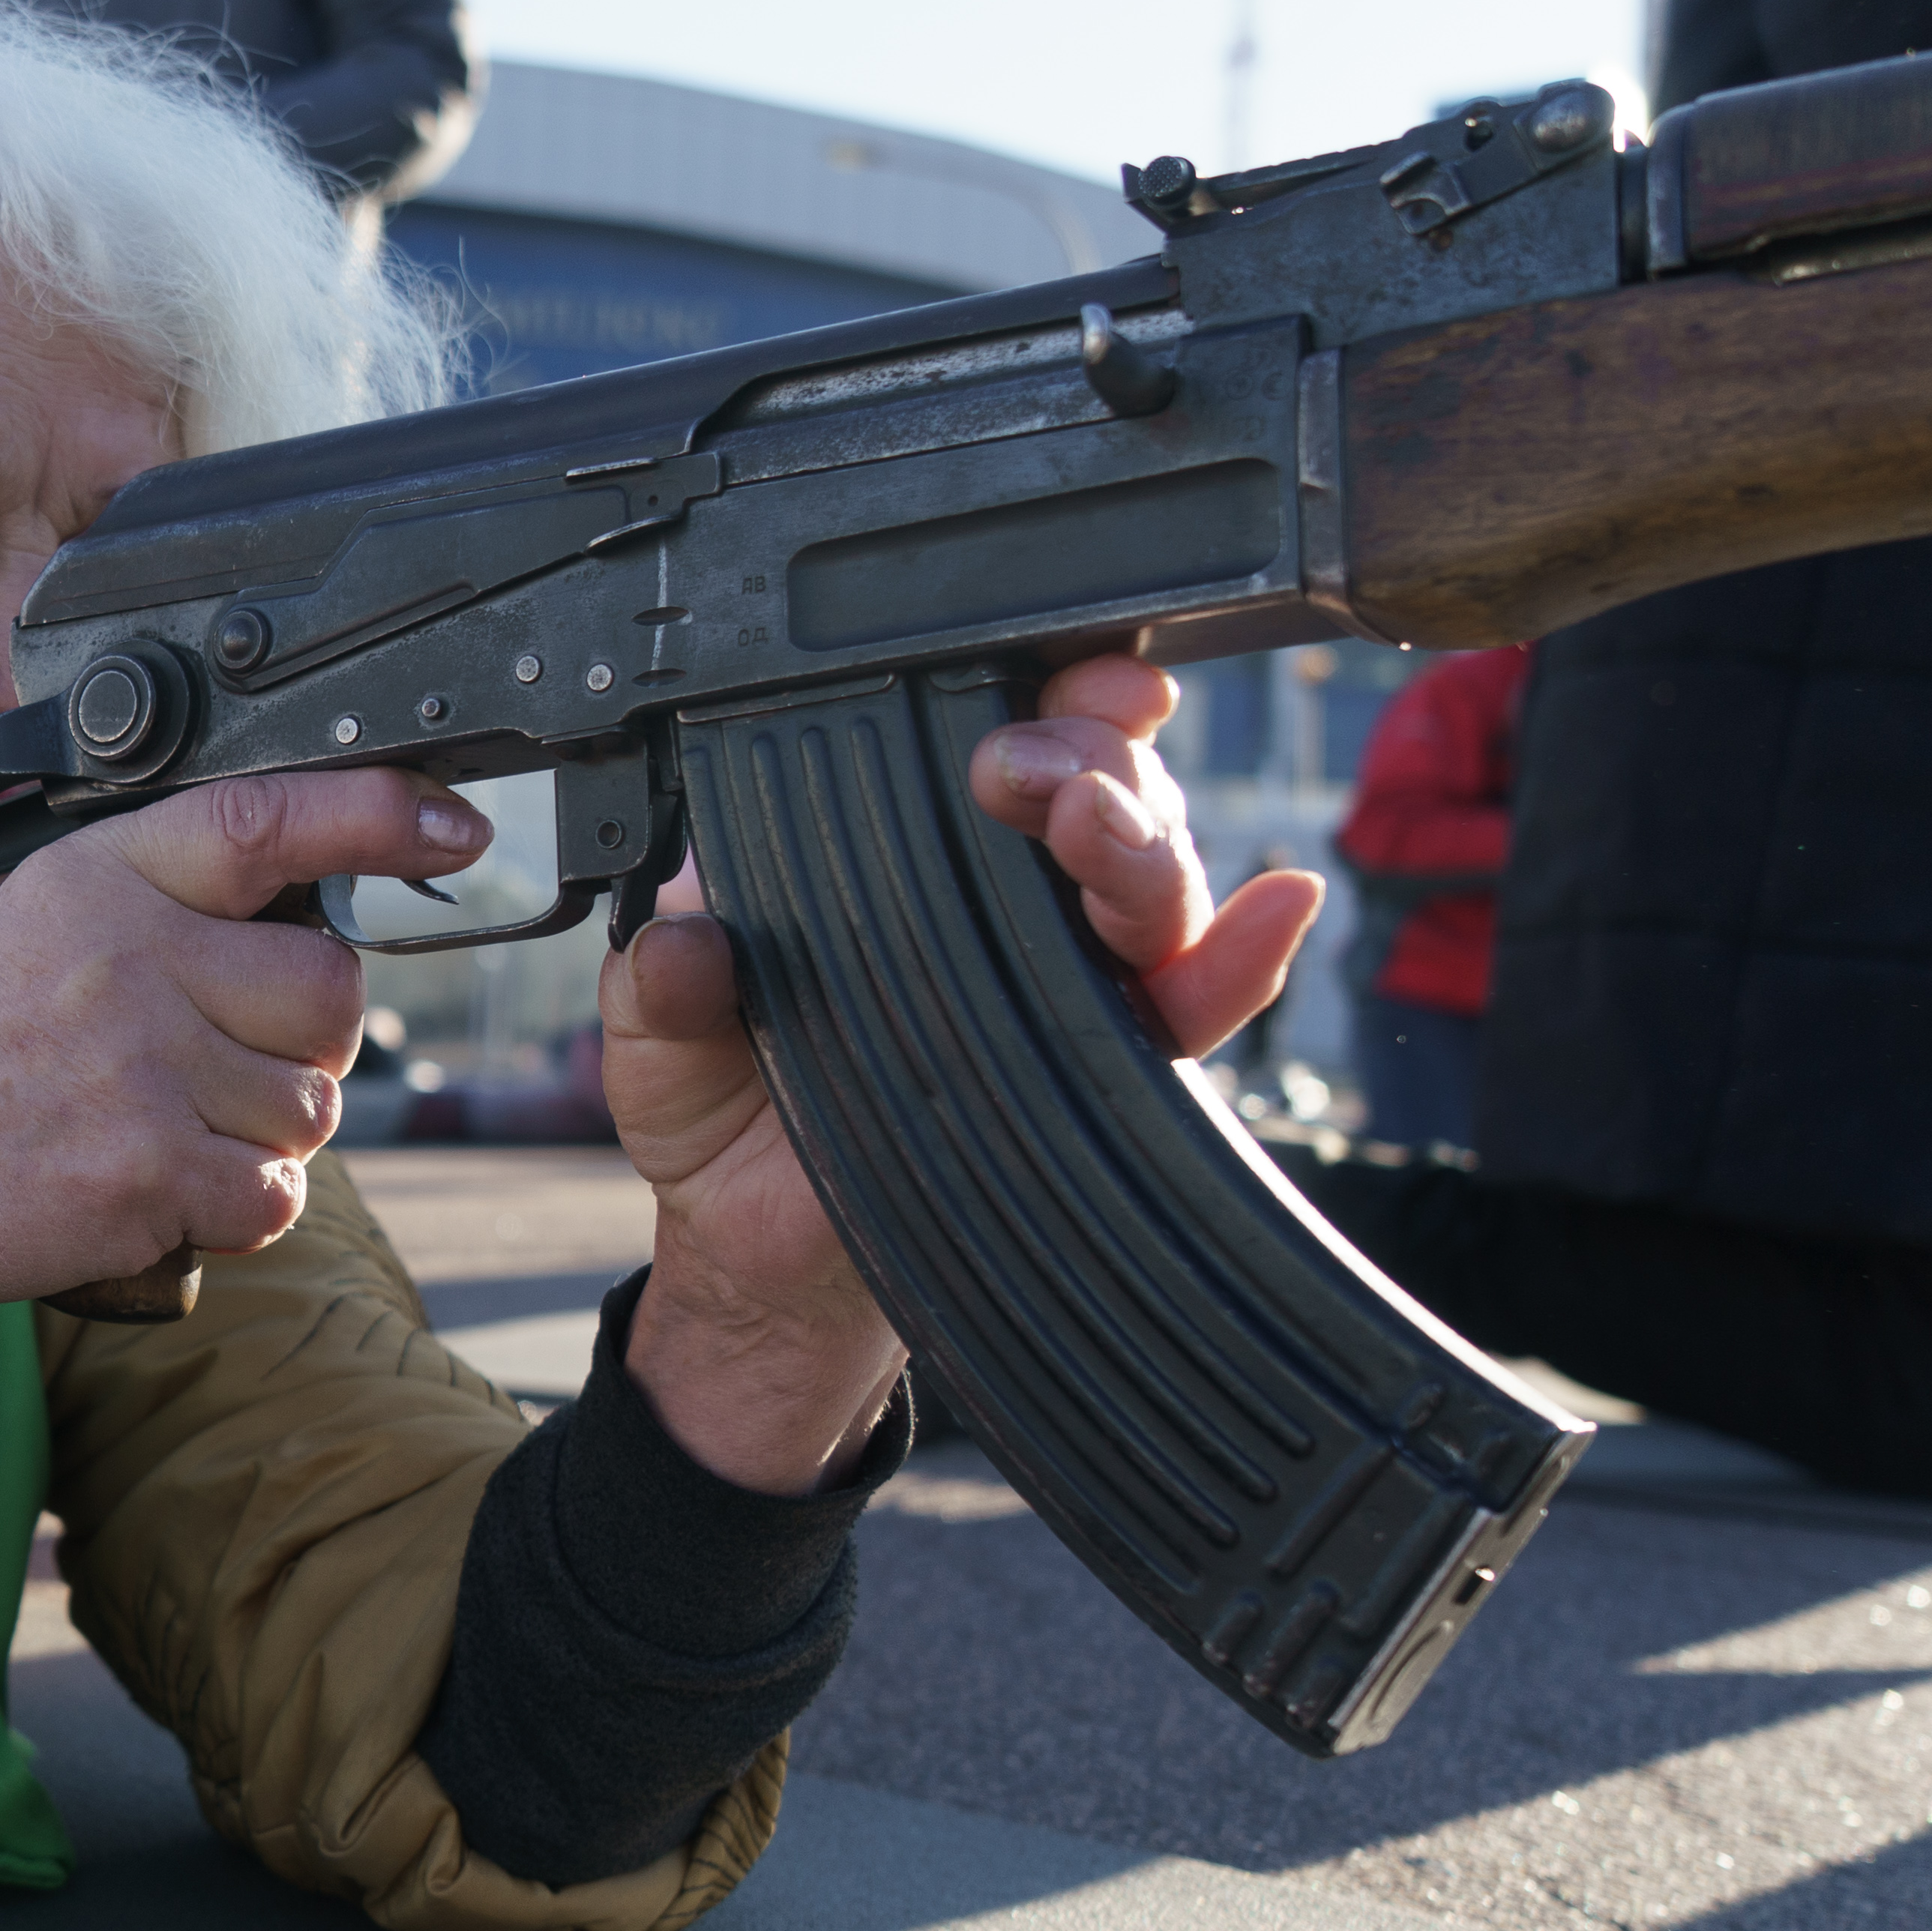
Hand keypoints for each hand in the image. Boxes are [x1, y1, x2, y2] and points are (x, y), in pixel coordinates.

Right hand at [0, 769, 483, 1395]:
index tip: (451, 826)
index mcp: (98, 881)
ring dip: (263, 1137)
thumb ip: (159, 907)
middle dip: (306, 1043)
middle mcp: (127, 955)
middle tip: (224, 1067)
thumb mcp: (34, 931)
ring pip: (314, 1104)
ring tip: (164, 1132)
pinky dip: (237, 1209)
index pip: (266, 818)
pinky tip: (158, 1190)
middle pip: (331, 990)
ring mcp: (141, 1063)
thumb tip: (310, 915)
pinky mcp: (149, 1168)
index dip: (376, 816)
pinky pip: (275, 1193)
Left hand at [599, 653, 1323, 1494]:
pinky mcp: (1099, 1071)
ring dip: (1145, 841)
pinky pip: (1193, 1007)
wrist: (756, 1254)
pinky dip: (1242, 957)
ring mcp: (1059, 983)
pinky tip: (1273, 910)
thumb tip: (687, 938)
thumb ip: (662, 981)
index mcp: (896, 858)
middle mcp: (996, 903)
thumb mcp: (657, 1039)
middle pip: (1098, 794)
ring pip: (1150, 883)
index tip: (1047, 675)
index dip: (1039, 692)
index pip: (988, 741)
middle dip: (1091, 756)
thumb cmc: (719, 1120)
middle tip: (1036, 769)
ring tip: (1099, 824)